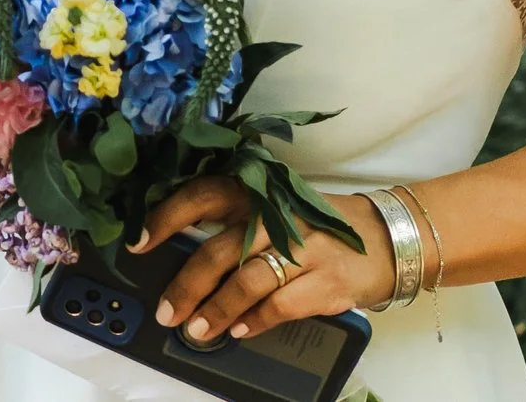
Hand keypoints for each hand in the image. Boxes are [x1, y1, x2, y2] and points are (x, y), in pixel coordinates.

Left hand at [134, 177, 394, 344]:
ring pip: (247, 282)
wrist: (388, 236)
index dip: (167, 216)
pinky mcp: (327, 281)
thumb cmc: (320, 225)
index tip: (137, 241)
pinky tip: (239, 330)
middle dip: (187, 285)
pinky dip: (255, 321)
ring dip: (217, 311)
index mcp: (260, 193)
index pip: (203, 196)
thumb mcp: (278, 209)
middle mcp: (279, 216)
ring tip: (197, 330)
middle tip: (167, 310)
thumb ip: (236, 226)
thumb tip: (182, 257)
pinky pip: (280, 305)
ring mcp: (305, 248)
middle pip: (220, 249)